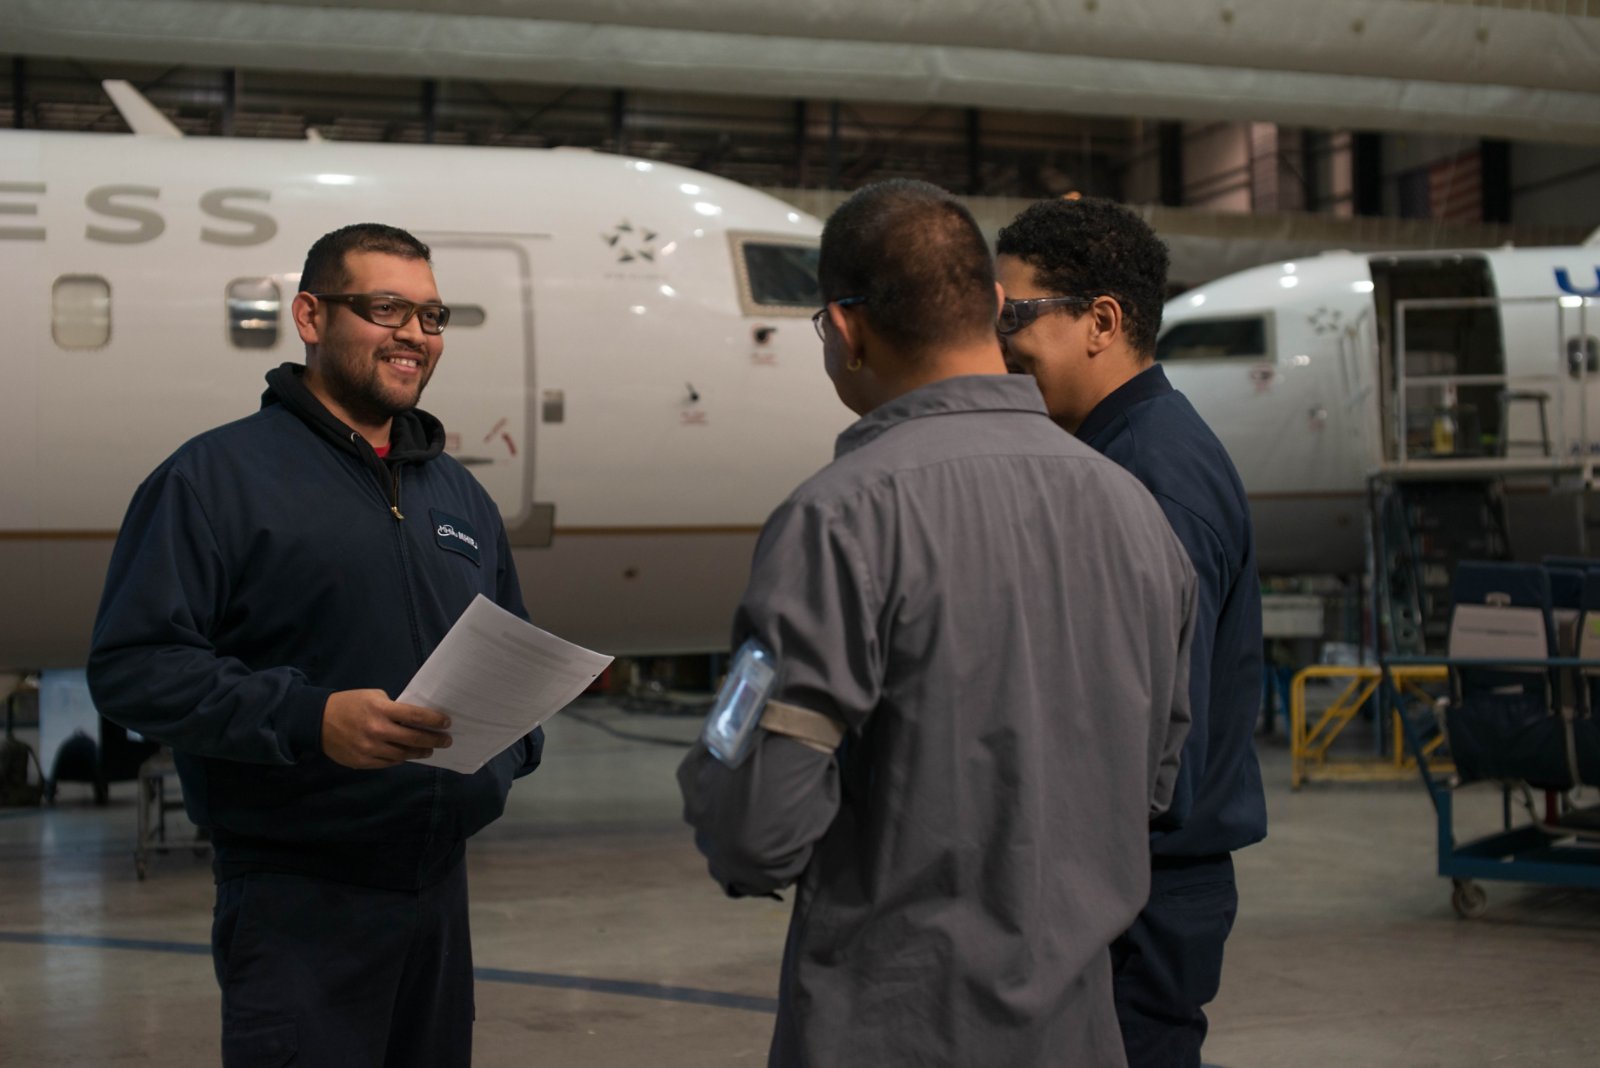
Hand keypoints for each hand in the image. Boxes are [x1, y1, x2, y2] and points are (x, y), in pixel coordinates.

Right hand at [321, 689, 451, 769]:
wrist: (318, 722)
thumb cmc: (349, 704)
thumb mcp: (372, 696)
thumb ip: (392, 707)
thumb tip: (414, 718)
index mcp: (380, 709)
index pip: (415, 716)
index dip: (434, 720)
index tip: (447, 723)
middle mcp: (377, 730)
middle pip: (414, 739)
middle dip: (434, 740)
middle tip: (446, 741)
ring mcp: (370, 749)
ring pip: (403, 754)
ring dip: (419, 752)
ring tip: (428, 750)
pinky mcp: (363, 762)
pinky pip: (388, 763)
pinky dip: (400, 758)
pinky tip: (406, 755)